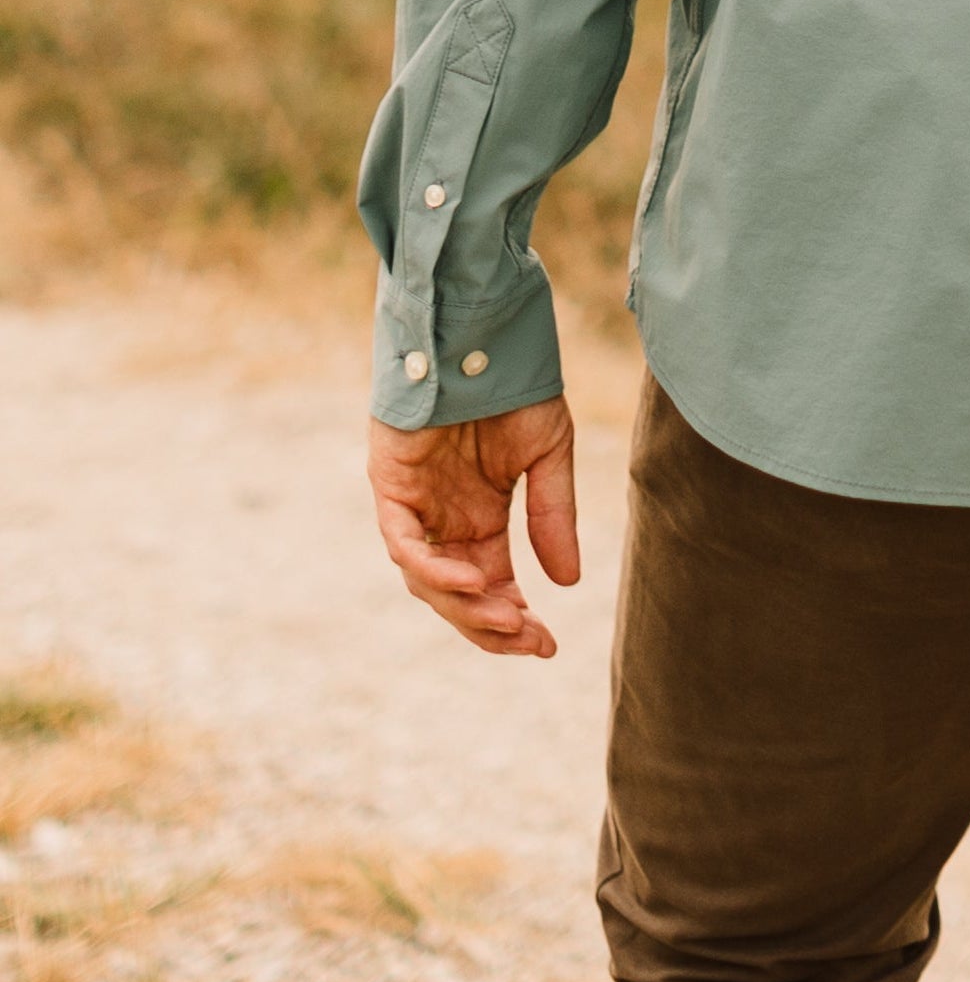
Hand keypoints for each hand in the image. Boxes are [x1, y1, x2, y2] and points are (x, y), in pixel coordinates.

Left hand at [368, 398, 579, 658]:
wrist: (483, 338)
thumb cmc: (513, 389)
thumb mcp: (548, 456)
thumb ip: (552, 515)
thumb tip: (567, 583)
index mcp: (479, 519)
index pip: (491, 586)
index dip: (514, 619)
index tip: (547, 644)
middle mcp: (444, 522)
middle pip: (457, 595)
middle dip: (491, 624)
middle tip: (529, 640)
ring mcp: (414, 507)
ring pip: (427, 580)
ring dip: (464, 605)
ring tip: (506, 617)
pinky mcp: (390, 487)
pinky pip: (404, 542)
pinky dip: (432, 567)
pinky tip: (469, 580)